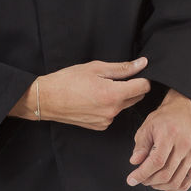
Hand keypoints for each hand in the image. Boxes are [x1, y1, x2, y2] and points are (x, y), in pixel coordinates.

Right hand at [11, 57, 151, 127]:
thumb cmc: (67, 81)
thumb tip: (142, 64)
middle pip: (136, 97)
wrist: (46, 99)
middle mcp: (112, 111)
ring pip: (123, 106)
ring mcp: (106, 121)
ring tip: (99, 89)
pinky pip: (112, 114)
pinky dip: (109, 107)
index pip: (143, 87)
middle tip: (115, 79)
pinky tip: (94, 100)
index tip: (135, 73)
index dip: (142, 77)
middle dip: (131, 87)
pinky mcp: (100, 126)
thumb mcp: (96, 68)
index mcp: (113, 95)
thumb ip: (122, 68)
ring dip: (119, 97)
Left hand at [126, 89, 190, 190]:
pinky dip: (173, 188)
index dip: (142, 174)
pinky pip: (186, 183)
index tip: (131, 180)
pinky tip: (164, 183)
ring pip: (175, 181)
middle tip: (140, 179)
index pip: (156, 161)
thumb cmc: (164, 119)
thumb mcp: (147, 127)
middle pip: (166, 174)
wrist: (186, 111)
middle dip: (149, 181)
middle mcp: (185, 145)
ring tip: (151, 180)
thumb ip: (140, 146)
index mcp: (170, 135)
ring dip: (159, 186)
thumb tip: (135, 163)